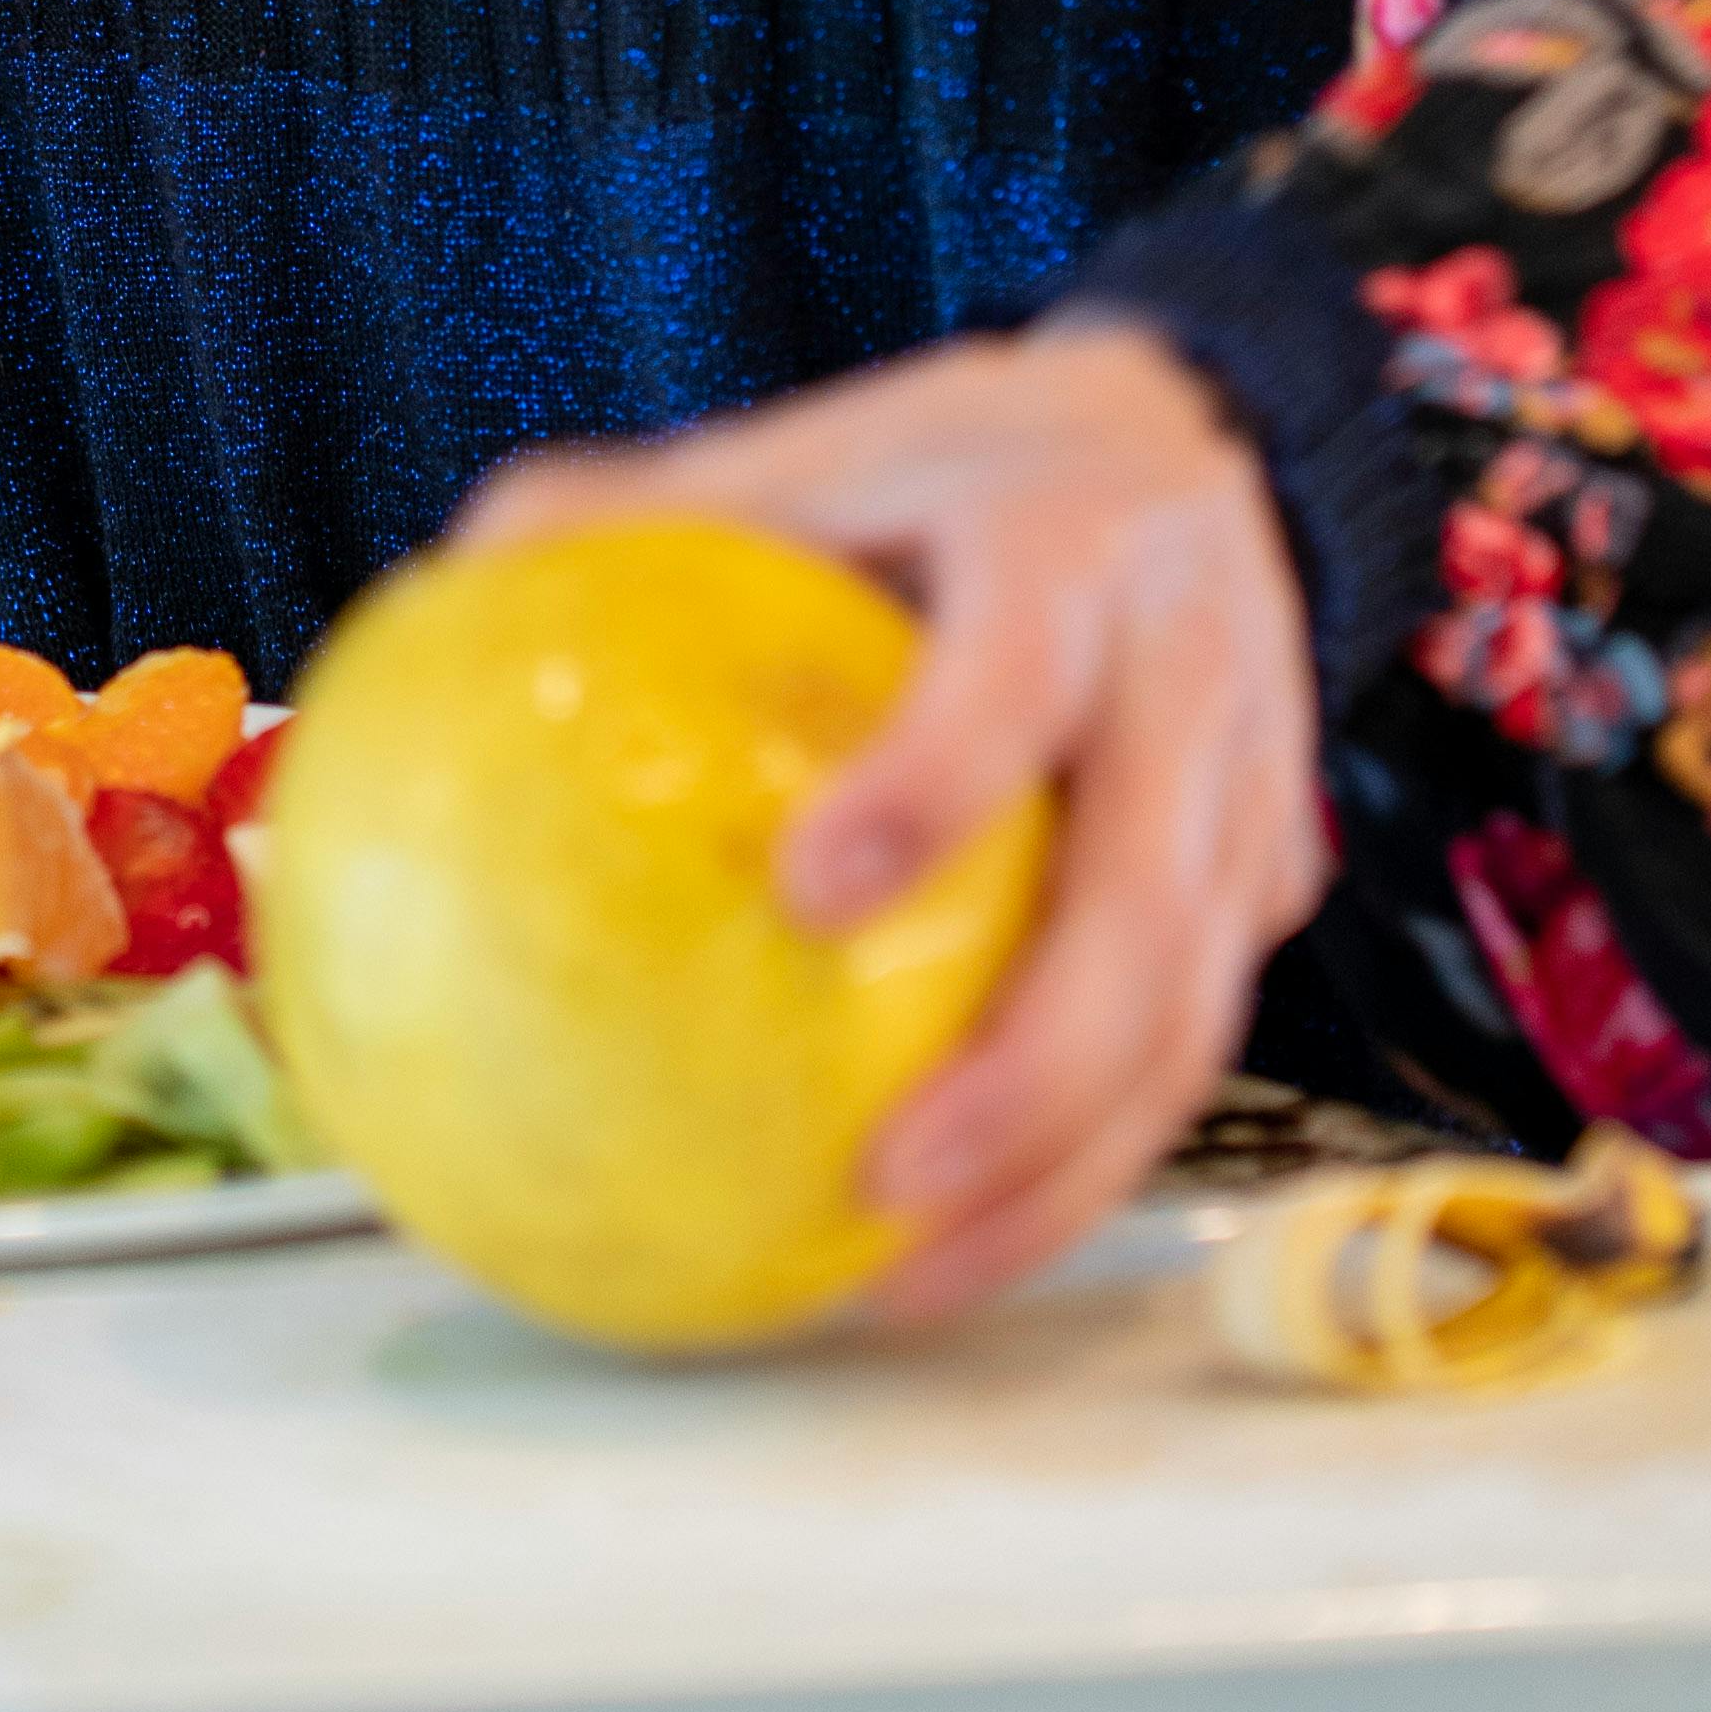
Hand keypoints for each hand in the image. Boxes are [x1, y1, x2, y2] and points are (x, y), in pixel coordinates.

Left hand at [451, 320, 1328, 1329]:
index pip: (1016, 676)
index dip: (934, 785)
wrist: (1188, 437)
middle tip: (890, 1173)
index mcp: (1071, 553)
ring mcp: (1250, 798)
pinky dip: (1078, 1165)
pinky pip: (1187, 1049)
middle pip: (1148, 908)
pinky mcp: (1264, 889)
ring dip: (1062, 1173)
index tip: (812, 891)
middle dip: (1035, 1071)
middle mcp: (1189, 682)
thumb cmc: (962, 466)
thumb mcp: (820, 447)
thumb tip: (445, 584)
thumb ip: (642, 510)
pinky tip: (953, 1242)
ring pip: (1189, 1019)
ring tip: (913, 1274)